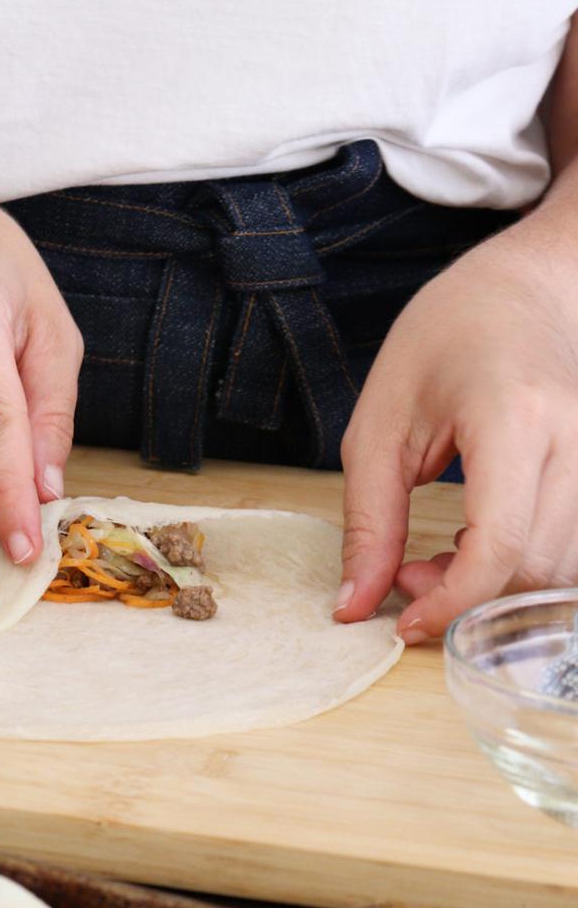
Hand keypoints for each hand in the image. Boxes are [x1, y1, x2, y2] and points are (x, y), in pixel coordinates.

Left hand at [334, 217, 577, 642]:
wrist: (530, 286)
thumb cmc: (447, 335)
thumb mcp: (379, 424)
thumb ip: (367, 522)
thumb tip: (352, 606)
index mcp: (514, 418)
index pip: (501, 544)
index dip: (451, 601)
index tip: (403, 621)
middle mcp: (575, 441)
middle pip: (535, 568)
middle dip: (466, 596)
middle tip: (404, 573)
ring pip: (563, 570)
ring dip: (495, 587)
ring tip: (439, 555)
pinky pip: (575, 549)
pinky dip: (523, 567)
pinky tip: (479, 542)